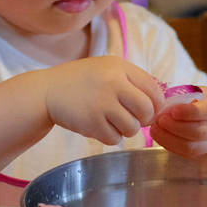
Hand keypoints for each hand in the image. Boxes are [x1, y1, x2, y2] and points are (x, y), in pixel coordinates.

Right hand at [44, 56, 164, 144]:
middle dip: (143, 120)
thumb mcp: (107, 70)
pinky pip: (115, 139)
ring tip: (112, 123)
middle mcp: (113, 82)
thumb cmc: (81, 82)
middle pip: (147, 110)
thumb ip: (132, 81)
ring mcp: (102, 103)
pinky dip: (110, 137)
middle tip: (132, 119)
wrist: (47, 92)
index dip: (156, 104)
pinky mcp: (91, 123)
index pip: (154, 89)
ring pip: (132, 128)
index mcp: (120, 67)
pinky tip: (100, 128)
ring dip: (126, 130)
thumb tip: (159, 104)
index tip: (148, 110)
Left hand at [149, 87, 206, 160]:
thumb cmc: (204, 101)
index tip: (172, 111)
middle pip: (200, 132)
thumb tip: (161, 104)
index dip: (189, 112)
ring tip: (156, 128)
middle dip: (176, 127)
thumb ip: (183, 96)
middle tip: (159, 120)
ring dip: (170, 138)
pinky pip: (188, 154)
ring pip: (193, 147)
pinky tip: (161, 136)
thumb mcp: (198, 92)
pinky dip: (171, 145)